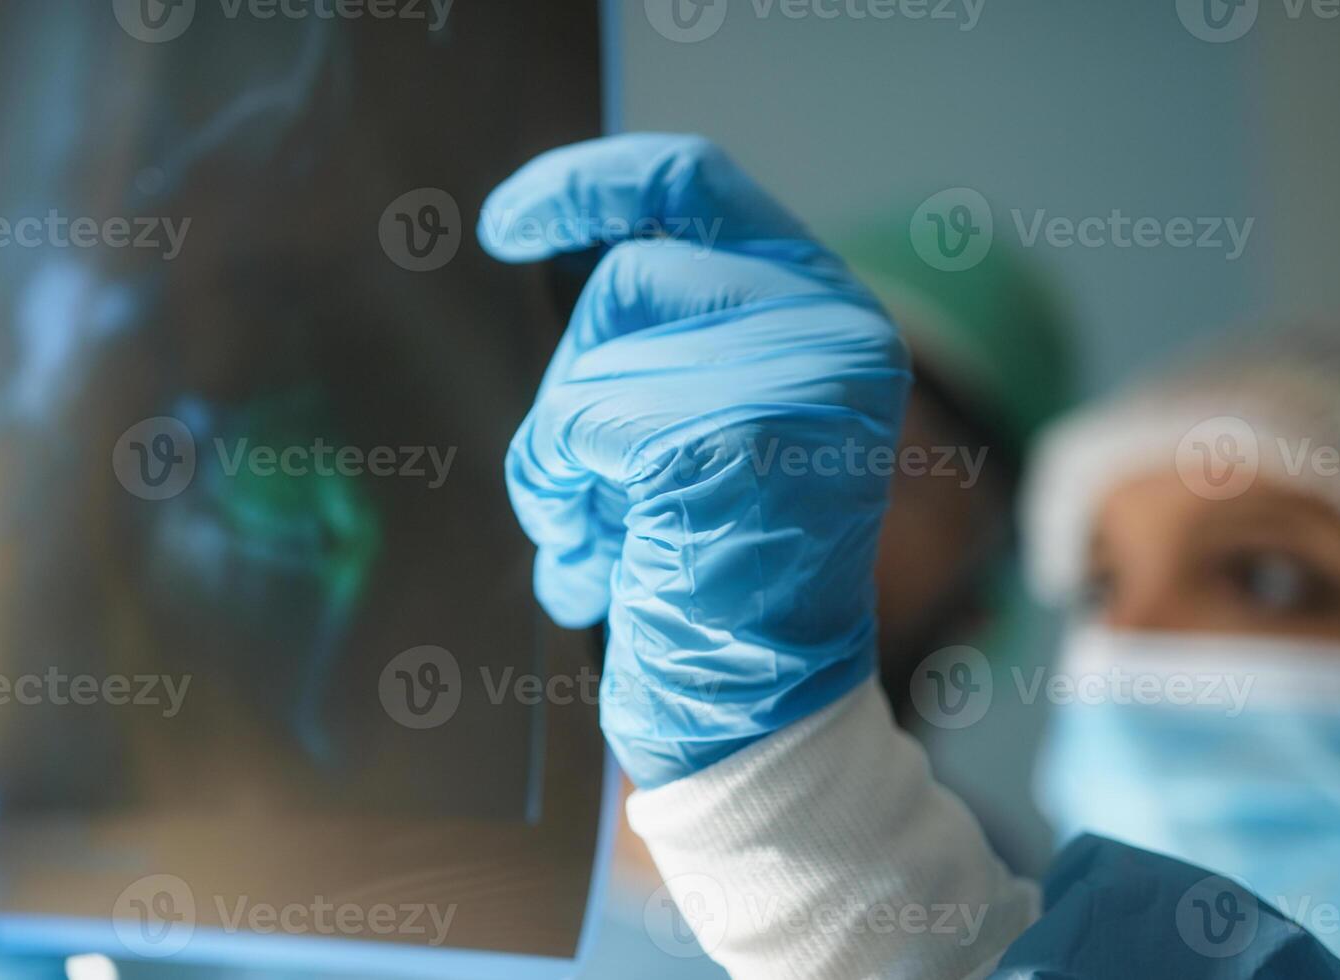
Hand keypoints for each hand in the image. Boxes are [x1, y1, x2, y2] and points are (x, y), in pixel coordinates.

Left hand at [481, 134, 909, 786]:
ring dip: (562, 454)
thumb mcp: (712, 425)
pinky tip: (595, 562)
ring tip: (600, 535)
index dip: (590, 185)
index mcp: (832, 314)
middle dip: (578, 385)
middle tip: (593, 491)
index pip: (698, 187)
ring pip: (594, 354)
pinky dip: (558, 495)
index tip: (505, 221)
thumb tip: (571, 245)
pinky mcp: (727, 440)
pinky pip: (576, 425)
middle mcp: (834, 329)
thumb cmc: (714, 582)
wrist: (755, 718)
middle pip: (625, 279)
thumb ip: (672, 339)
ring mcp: (792, 379)